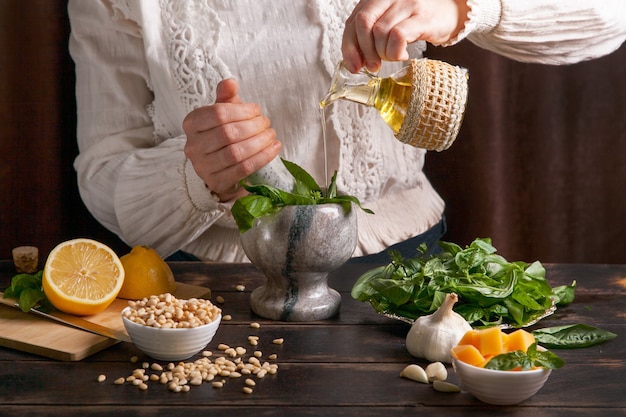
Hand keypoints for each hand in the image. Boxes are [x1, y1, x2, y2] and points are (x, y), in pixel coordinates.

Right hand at [183, 78, 281, 201]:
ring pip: (236, 152)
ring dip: (260, 143)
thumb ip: (226, 98)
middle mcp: (192, 146)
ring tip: (271, 136)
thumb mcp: (223, 115)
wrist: (221, 170)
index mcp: (191, 123)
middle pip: (228, 133)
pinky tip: (274, 149)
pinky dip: (262, 157)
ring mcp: (203, 167)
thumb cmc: (223, 137)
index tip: (257, 111)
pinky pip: (244, 168)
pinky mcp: (217, 182)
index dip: (242, 111)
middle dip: (253, 127)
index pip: (218, 113)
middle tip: (267, 124)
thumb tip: (230, 82)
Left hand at [342, 0, 469, 72]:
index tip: (354, 66)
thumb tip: (354, 62)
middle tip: (372, 65)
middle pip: (363, 23)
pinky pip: (398, 36)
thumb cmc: (416, 19)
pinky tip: (402, 55)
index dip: (349, 46)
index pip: (352, 21)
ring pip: (380, 32)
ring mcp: (406, 3)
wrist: (451, 11)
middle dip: (364, 50)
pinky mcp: (421, 16)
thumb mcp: (388, 22)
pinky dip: (396, 52)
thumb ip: (369, 35)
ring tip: (393, 56)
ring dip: (383, 53)